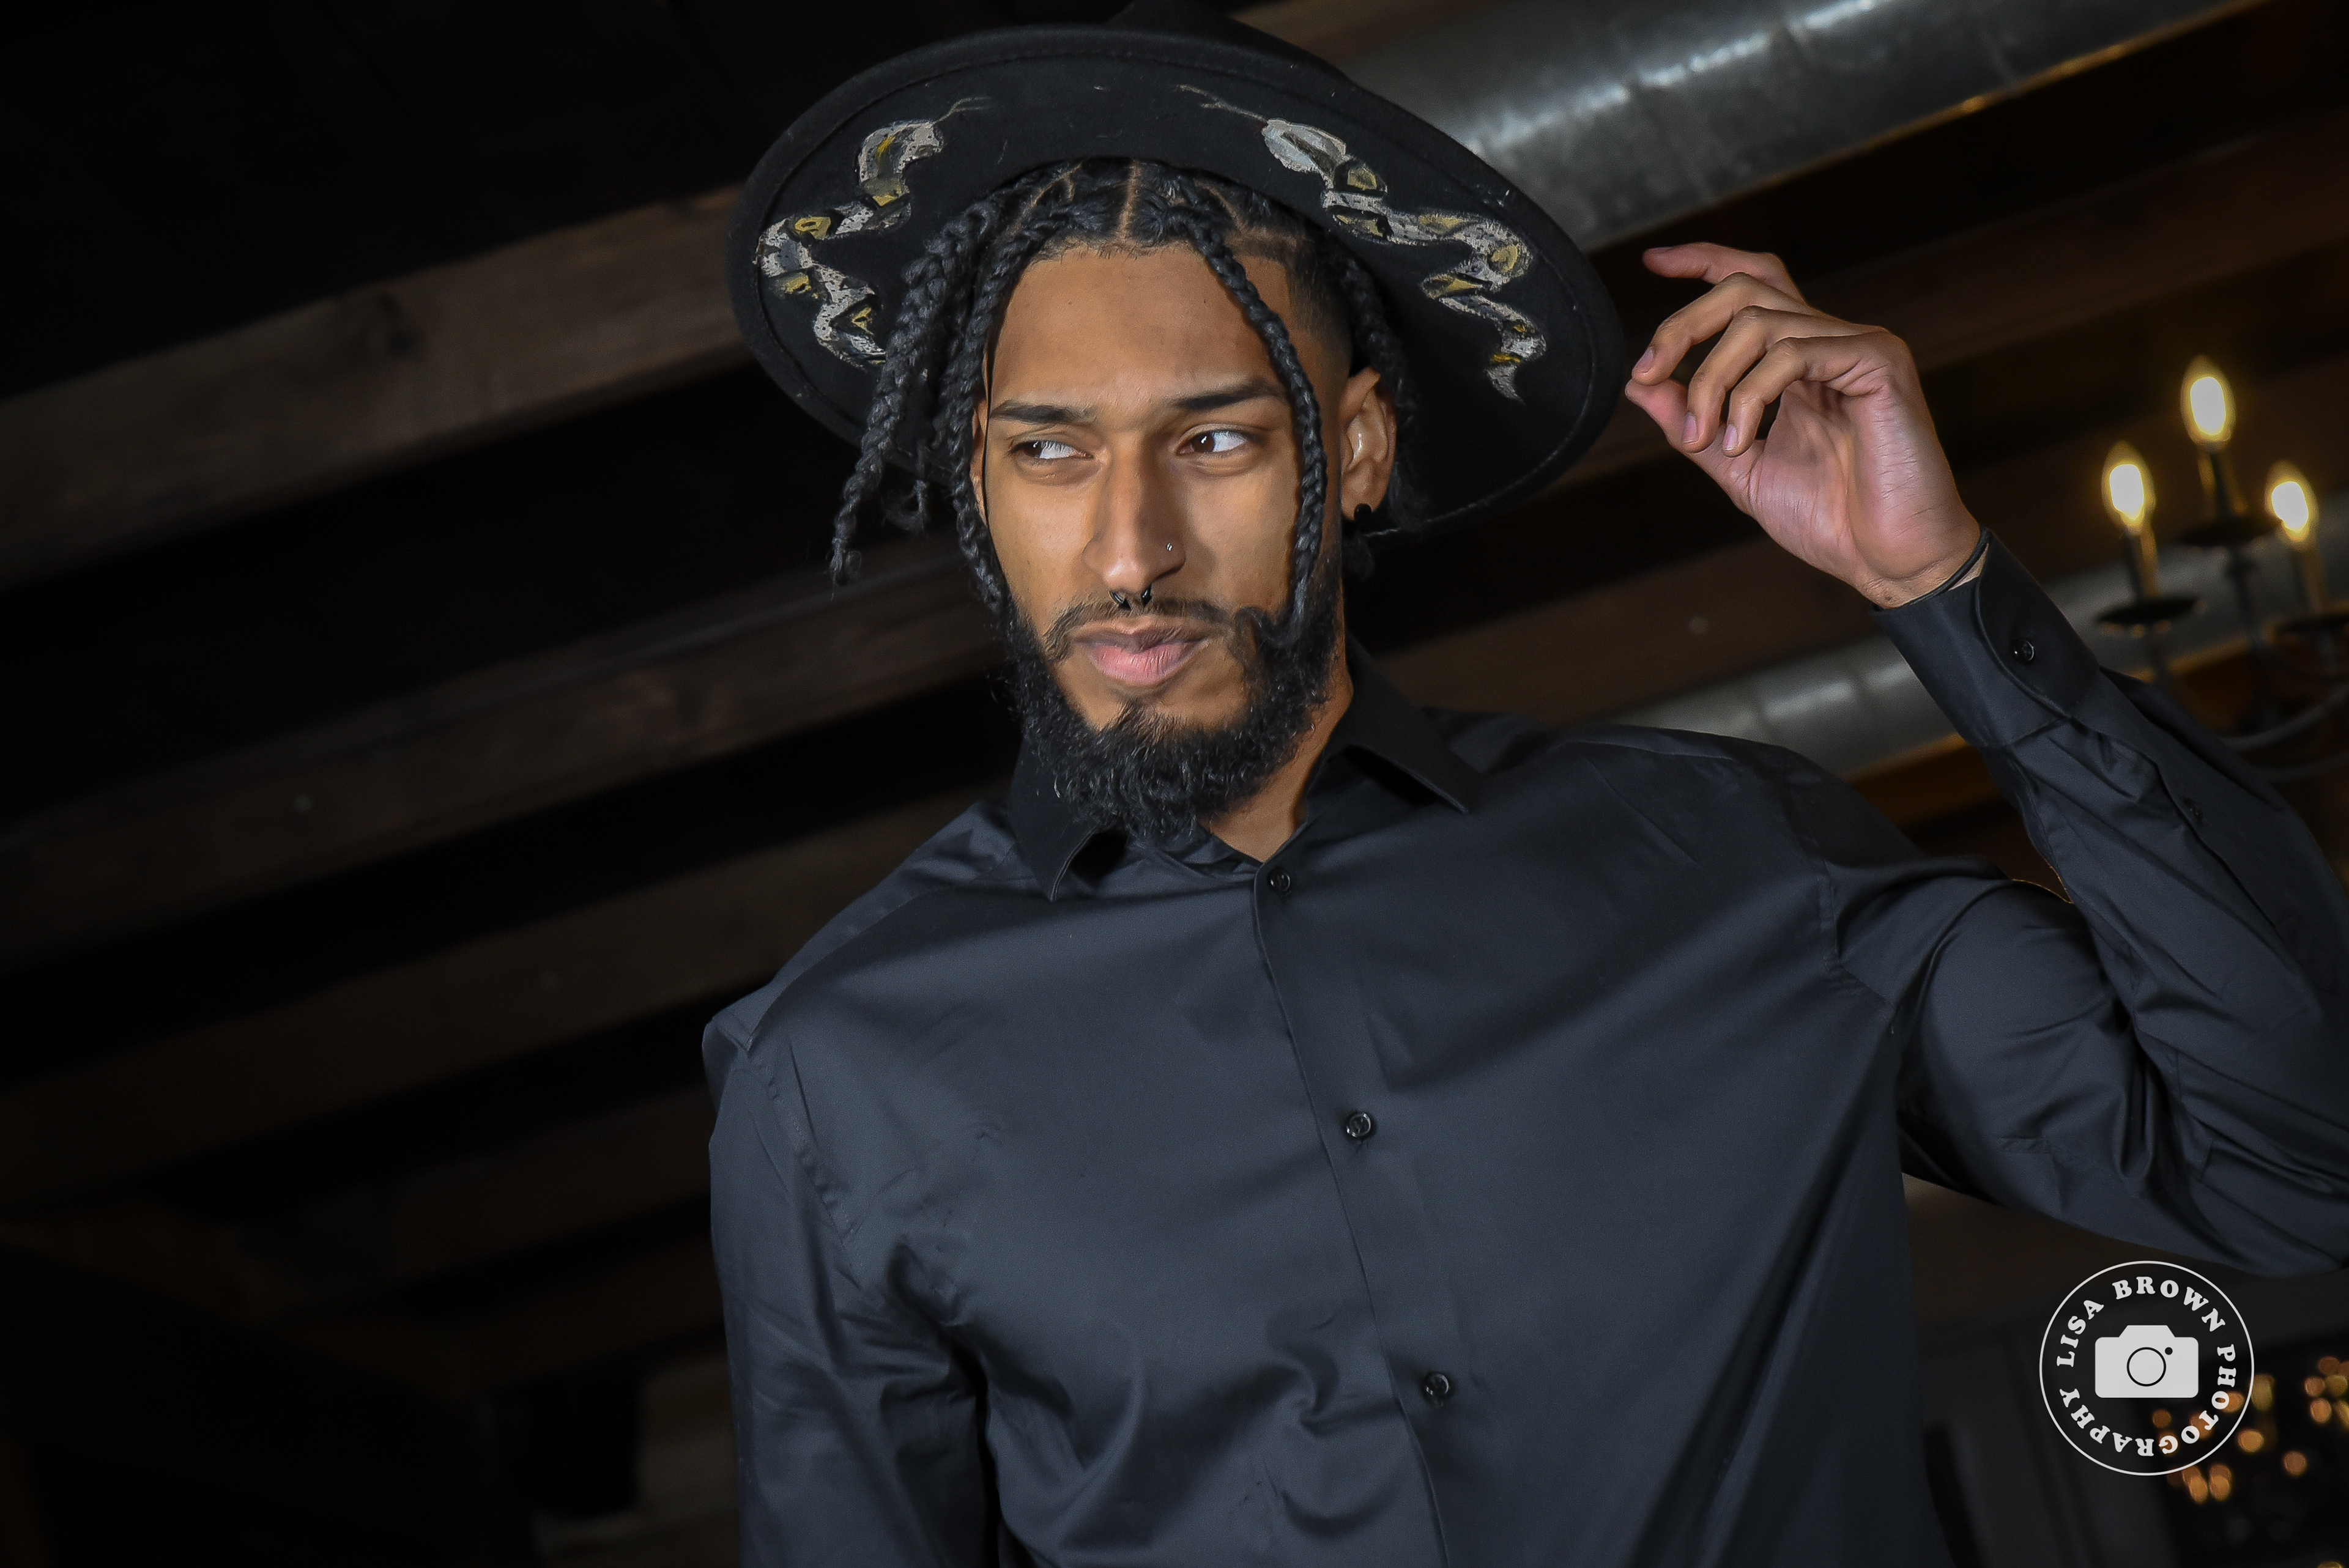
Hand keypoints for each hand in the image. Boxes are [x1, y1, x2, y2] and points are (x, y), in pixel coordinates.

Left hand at [1622, 244, 1981, 608]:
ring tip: (1703, 437)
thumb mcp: (1739, 467)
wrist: (1889, 558)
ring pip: (1758, 321)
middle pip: (1743, 289)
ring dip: (1711, 379)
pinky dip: (1751, 393)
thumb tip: (1640, 384)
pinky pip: (1794, 351)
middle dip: (1682, 326)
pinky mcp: (1879, 361)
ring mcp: (1857, 345)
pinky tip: (1743, 440)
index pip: (1750, 285)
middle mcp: (1828, 340)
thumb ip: (1693, 422)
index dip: (1701, 262)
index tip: (1651, 262)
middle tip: (1647, 373)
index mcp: (1798, 360)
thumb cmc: (1830, 519)